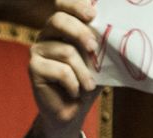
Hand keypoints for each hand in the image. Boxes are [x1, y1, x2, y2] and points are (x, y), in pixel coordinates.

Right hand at [22, 0, 102, 137]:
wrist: (73, 111)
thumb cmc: (88, 81)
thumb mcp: (100, 59)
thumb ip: (103, 42)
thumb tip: (118, 30)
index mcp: (63, 27)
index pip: (63, 5)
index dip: (75, 5)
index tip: (93, 14)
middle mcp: (47, 34)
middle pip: (58, 20)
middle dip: (80, 32)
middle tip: (94, 48)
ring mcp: (37, 50)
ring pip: (65, 51)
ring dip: (83, 71)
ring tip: (90, 85)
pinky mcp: (33, 68)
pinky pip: (60, 71)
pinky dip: (73, 84)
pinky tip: (75, 92)